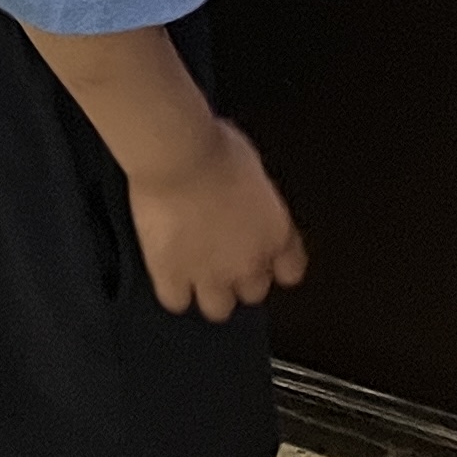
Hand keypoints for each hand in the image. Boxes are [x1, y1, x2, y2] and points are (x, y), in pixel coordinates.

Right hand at [131, 121, 306, 320]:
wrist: (180, 154)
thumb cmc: (216, 147)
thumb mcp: (251, 168)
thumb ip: (252, 198)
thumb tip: (240, 197)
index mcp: (275, 234)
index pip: (291, 270)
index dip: (274, 264)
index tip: (263, 255)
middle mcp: (249, 262)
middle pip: (254, 293)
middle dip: (239, 277)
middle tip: (222, 257)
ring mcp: (211, 274)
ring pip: (218, 309)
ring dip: (208, 292)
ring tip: (193, 272)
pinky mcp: (173, 274)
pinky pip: (176, 301)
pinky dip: (172, 290)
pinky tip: (166, 271)